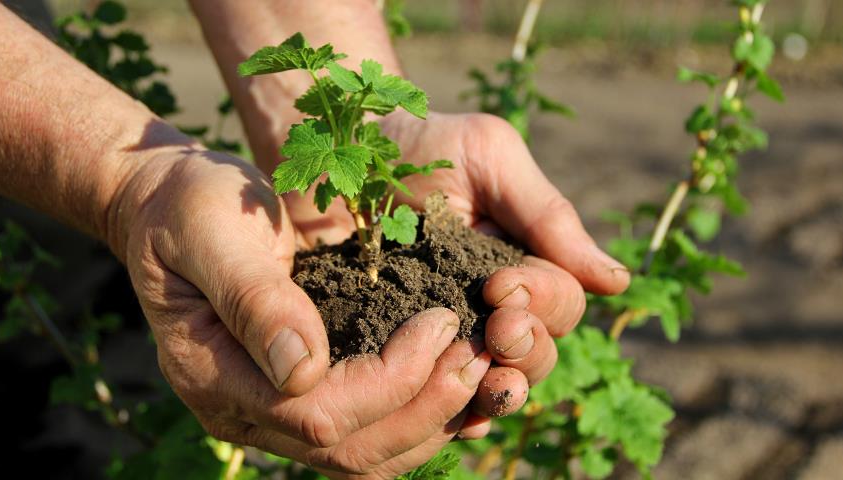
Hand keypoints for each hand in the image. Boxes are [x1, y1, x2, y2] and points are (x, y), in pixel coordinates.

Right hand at [112, 147, 491, 476]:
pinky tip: (453, 382)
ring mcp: (270, 412)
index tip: (439, 324)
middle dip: (425, 408)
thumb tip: (303, 368)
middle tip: (480, 356)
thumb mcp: (213, 232)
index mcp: (212, 373)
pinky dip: (416, 417)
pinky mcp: (299, 397)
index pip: (316, 412)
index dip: (389, 380)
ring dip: (430, 423)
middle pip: (349, 449)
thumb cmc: (190, 207)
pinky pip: (365, 434)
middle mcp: (242, 410)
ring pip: (364, 457)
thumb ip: (254, 299)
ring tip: (482, 372)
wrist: (173, 207)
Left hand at [281, 111, 630, 424]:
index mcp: (521, 264)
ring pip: (495, 385)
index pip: (560, 304)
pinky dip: (455, 414)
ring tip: (484, 378)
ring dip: (500, 388)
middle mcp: (490, 307)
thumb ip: (548, 215)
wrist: (334, 152)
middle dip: (526, 348)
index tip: (500, 283)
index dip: (543, 302)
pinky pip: (439, 401)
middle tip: (496, 327)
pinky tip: (455, 416)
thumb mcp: (488, 156)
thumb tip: (617, 282)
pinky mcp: (398, 354)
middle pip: (535, 354)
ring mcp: (446, 335)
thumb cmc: (418, 145)